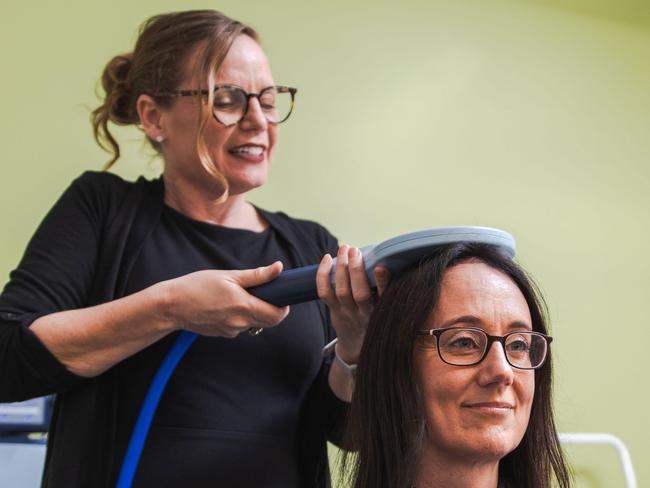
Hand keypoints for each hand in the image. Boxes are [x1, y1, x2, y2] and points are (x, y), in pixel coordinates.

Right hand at [162, 261, 289, 337]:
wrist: (171, 306)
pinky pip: (240, 326)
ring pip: (254, 323)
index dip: (283, 307)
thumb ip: (256, 275)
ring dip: (254, 312)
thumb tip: (278, 268)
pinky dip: (240, 316)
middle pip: (269, 322)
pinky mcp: (223, 334)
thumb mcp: (228, 276)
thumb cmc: (197, 286)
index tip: (281, 296)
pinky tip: (226, 305)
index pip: (276, 315)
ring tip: (239, 296)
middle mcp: (239, 323)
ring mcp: (231, 331)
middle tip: (264, 293)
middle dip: (272, 309)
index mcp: (243, 306)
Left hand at [316, 246, 389, 362]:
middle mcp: (365, 312)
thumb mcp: (384, 304)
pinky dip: (323, 275)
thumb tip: (383, 255)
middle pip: (360, 294)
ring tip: (344, 249)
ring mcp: (347, 312)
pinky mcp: (334, 310)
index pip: (384, 295)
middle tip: (355, 251)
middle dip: (356, 270)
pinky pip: (324, 293)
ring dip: (341, 268)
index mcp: (381, 308)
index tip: (381, 267)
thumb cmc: (373, 315)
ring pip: (342, 291)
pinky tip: (327, 259)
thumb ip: (384, 285)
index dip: (382, 282)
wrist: (356, 342)